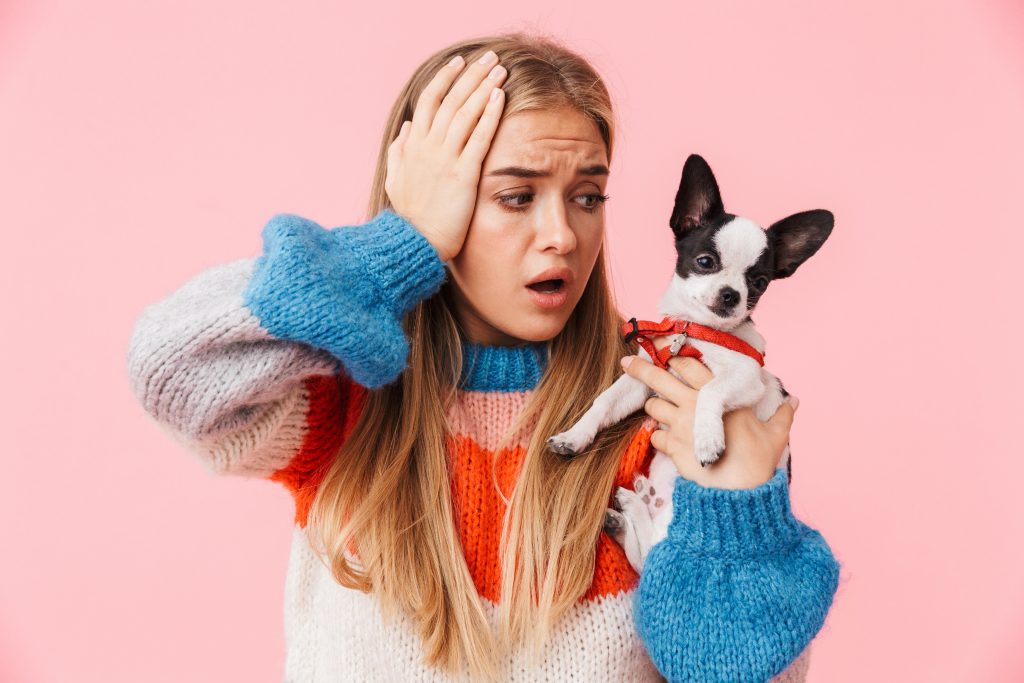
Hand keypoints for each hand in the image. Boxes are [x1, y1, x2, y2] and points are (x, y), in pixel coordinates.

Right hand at [384, 50, 507, 261]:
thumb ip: (400, 151)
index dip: (445, 79)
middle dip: (470, 75)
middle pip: (451, 100)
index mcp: (413, 146)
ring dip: (483, 87)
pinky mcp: (463, 175)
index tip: (458, 63)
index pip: (429, 101)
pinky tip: (500, 96)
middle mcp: (428, 147)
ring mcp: (445, 160)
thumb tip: (408, 128)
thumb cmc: (409, 217)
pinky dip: (489, 114)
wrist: (414, 244)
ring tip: (499, 69)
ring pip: (465, 113)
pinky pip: (478, 138)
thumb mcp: (396, 180)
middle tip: (488, 57)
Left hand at [620, 354, 796, 489]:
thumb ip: (782, 415)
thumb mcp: (775, 435)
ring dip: (654, 407)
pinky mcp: (672, 448)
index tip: (667, 351)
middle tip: (627, 362)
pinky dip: (657, 437)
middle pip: (659, 378)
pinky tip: (665, 440)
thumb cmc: (759, 461)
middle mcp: (694, 405)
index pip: (689, 364)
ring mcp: (680, 426)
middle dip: (640, 367)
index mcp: (717, 395)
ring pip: (653, 406)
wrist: (740, 493)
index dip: (676, 356)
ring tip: (659, 410)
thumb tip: (795, 402)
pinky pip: (654, 436)